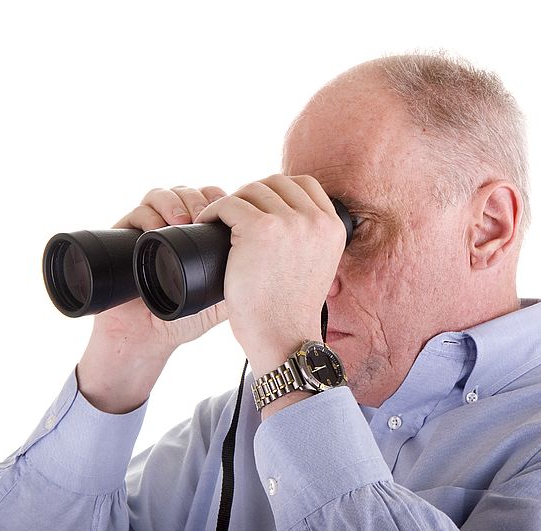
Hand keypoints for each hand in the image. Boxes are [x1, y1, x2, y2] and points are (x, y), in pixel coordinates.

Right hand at [77, 185, 228, 412]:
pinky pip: (138, 209)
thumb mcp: (226, 297)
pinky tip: (163, 225)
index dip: (228, 201)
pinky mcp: (126, 234)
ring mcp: (151, 228)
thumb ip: (249, 279)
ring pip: (167, 193)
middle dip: (204, 200)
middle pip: (194, 191)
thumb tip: (279, 259)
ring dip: (179, 201)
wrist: (148, 337)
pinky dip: (151, 212)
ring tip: (187, 220)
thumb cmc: (185, 318)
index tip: (237, 214)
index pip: (217, 201)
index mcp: (201, 235)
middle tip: (210, 217)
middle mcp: (176, 227)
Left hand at [193, 174, 345, 376]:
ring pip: (251, 191)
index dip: (278, 192)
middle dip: (252, 195)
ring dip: (232, 203)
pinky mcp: (260, 229)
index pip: (305, 185)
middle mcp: (315, 219)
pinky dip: (213, 211)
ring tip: (220, 222)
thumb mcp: (315, 266)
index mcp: (332, 226)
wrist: (283, 337)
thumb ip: (308, 239)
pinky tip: (207, 224)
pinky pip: (229, 204)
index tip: (261, 209)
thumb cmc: (290, 310)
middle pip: (276, 183)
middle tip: (236, 217)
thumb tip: (282, 219)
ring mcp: (289, 222)